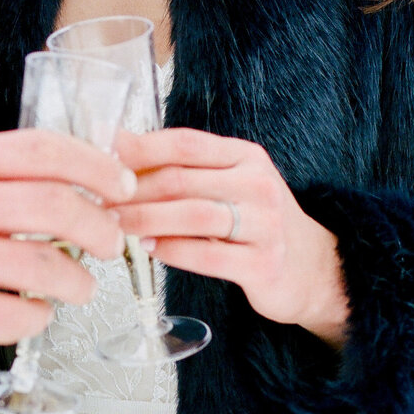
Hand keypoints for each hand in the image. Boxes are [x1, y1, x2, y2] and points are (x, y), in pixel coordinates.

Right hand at [0, 130, 135, 356]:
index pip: (45, 150)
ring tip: (79, 286)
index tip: (121, 182)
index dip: (95, 165)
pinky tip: (33, 312)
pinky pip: (18, 314)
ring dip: (78, 281)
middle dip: (101, 226)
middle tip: (113, 241)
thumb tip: (70, 184)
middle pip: (58, 205)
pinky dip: (39, 316)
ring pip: (48, 265)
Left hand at [115, 128, 348, 346]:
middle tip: (100, 198)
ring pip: (193, 215)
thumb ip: (185, 172)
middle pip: (182, 179)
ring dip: (147, 219)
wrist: (313, 269)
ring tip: (117, 224)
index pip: (185, 144)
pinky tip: (150, 249)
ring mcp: (265, 224)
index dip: (141, 148)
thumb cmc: (256, 222)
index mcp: (246, 156)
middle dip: (134, 189)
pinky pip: (208, 255)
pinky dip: (173, 251)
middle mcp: (259, 184)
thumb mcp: (230, 184)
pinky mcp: (264, 264)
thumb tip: (121, 159)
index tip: (104, 155)